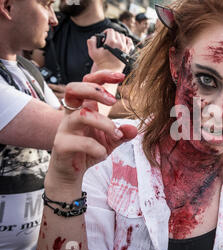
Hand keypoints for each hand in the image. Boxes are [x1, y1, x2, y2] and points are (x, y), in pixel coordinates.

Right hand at [46, 70, 137, 186]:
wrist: (71, 173)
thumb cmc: (89, 151)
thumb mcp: (111, 141)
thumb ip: (123, 134)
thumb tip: (134, 129)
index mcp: (83, 108)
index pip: (86, 82)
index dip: (101, 76)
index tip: (120, 77)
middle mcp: (71, 115)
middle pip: (73, 88)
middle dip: (95, 91)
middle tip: (113, 101)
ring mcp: (64, 129)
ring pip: (82, 115)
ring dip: (105, 124)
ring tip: (116, 135)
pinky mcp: (61, 145)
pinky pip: (81, 142)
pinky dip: (97, 148)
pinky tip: (103, 154)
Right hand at [88, 28, 133, 72]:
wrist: (110, 71)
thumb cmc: (101, 62)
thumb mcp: (92, 52)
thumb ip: (91, 42)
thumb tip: (94, 37)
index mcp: (111, 42)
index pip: (110, 30)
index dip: (106, 32)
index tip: (104, 36)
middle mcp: (119, 44)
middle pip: (117, 33)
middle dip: (111, 35)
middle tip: (107, 40)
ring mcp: (125, 48)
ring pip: (123, 36)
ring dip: (118, 37)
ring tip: (113, 41)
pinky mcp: (127, 52)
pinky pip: (130, 42)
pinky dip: (126, 40)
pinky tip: (122, 41)